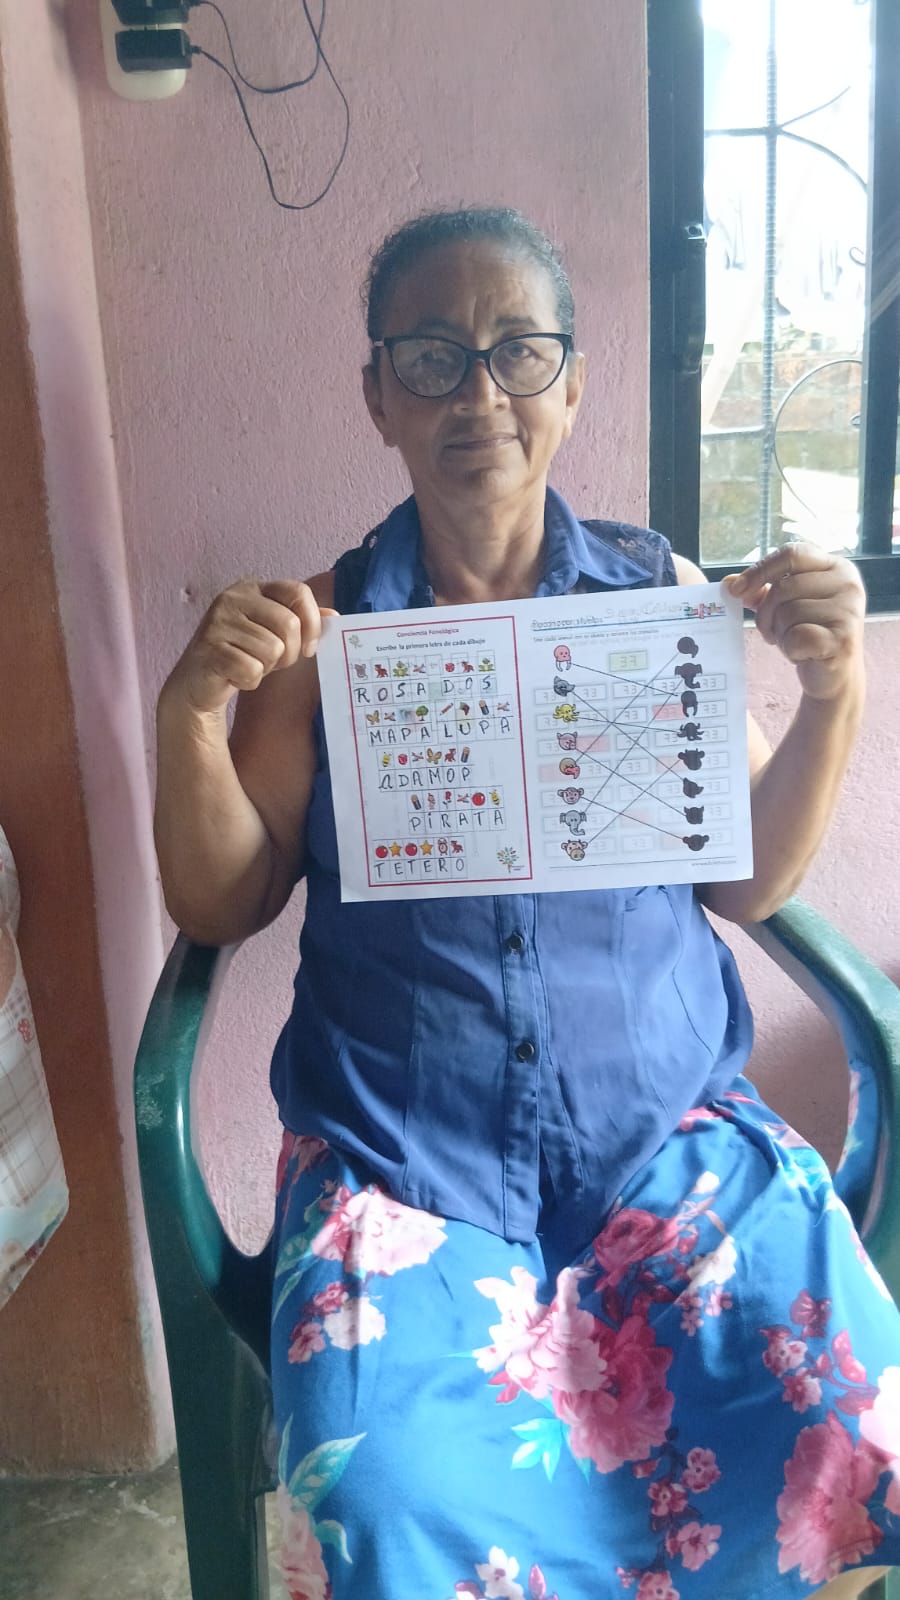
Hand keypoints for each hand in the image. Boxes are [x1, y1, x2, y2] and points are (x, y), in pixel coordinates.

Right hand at [167, 580, 336, 715]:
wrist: (198, 681)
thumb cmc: (242, 653)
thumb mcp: (274, 633)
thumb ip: (303, 622)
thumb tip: (334, 617)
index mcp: (253, 588)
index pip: (298, 592)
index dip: (312, 623)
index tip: (309, 647)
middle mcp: (233, 598)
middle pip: (289, 625)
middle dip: (289, 653)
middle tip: (272, 661)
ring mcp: (218, 622)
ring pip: (272, 649)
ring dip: (266, 668)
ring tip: (248, 664)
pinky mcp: (209, 649)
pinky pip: (252, 669)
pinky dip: (250, 680)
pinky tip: (235, 676)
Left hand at [724, 543, 864, 700]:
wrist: (834, 674)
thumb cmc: (809, 634)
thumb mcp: (786, 606)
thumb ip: (761, 591)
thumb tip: (729, 583)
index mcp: (836, 567)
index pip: (792, 554)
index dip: (760, 570)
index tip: (736, 590)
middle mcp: (848, 583)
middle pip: (784, 587)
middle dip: (767, 613)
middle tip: (773, 631)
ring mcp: (848, 610)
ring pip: (788, 613)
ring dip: (780, 633)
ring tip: (794, 642)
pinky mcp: (843, 639)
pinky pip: (796, 637)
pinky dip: (789, 649)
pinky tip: (802, 654)